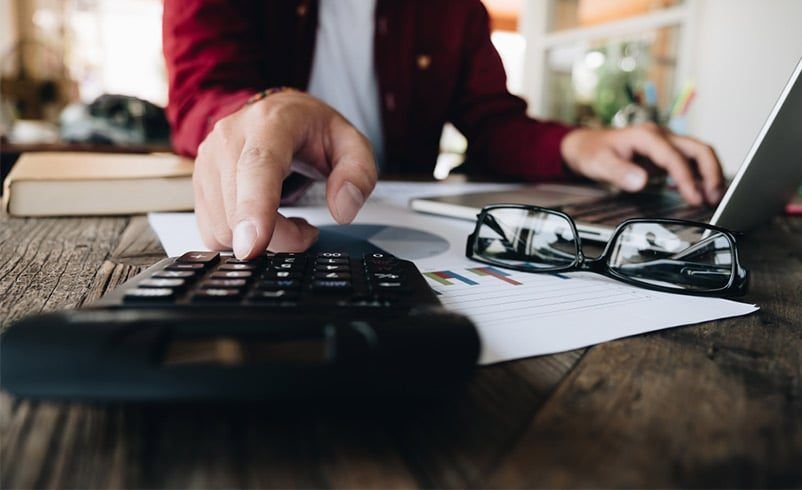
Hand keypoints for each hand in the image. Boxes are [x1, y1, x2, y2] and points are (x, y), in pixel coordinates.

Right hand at [194, 91, 376, 258]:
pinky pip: (213, 232)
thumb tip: (342, 209)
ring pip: (222, 227)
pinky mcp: (198, 185)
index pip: (256, 167)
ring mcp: (207, 162)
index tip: (253, 245)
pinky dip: (240, 239)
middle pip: (239, 208)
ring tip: (286, 220)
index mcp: (270, 123)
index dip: (253, 209)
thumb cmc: (312, 132)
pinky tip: (262, 221)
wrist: (276, 116)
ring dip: (260, 240)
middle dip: (278, 238)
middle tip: (307, 230)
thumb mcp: (352, 145)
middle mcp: (229, 138)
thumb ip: (358, 174)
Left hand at [560, 123, 723, 205]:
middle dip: (711, 172)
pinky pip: (689, 161)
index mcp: (646, 136)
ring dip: (709, 174)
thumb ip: (619, 172)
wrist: (585, 145)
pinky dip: (699, 175)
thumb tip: (641, 181)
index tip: (694, 197)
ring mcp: (664, 143)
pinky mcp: (664, 153)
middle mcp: (660, 136)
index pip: (674, 156)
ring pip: (698, 153)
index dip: (687, 178)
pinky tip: (700, 191)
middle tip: (715, 197)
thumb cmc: (592, 151)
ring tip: (714, 197)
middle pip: (698, 149)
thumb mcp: (599, 163)